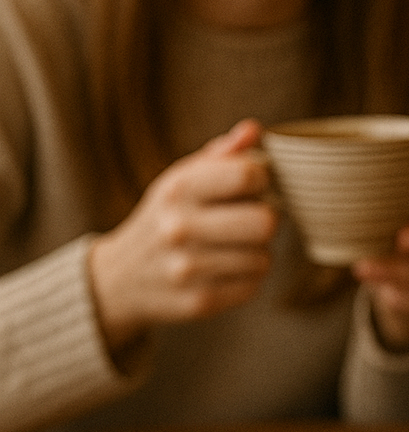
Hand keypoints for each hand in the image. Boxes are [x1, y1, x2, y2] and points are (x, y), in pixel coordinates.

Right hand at [88, 119, 277, 359]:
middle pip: (266, 222)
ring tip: (235, 245)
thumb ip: (221, 155)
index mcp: (177, 189)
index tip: (253, 185)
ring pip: (264, 257)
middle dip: (266, 219)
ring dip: (258, 251)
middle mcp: (179, 228)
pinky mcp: (198, 301)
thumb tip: (254, 130)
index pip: (248, 175)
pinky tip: (227, 268)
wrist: (120, 278)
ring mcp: (187, 269)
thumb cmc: (165, 218)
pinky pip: (253, 286)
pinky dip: (248, 277)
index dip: (263, 179)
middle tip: (251, 218)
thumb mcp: (181, 180)